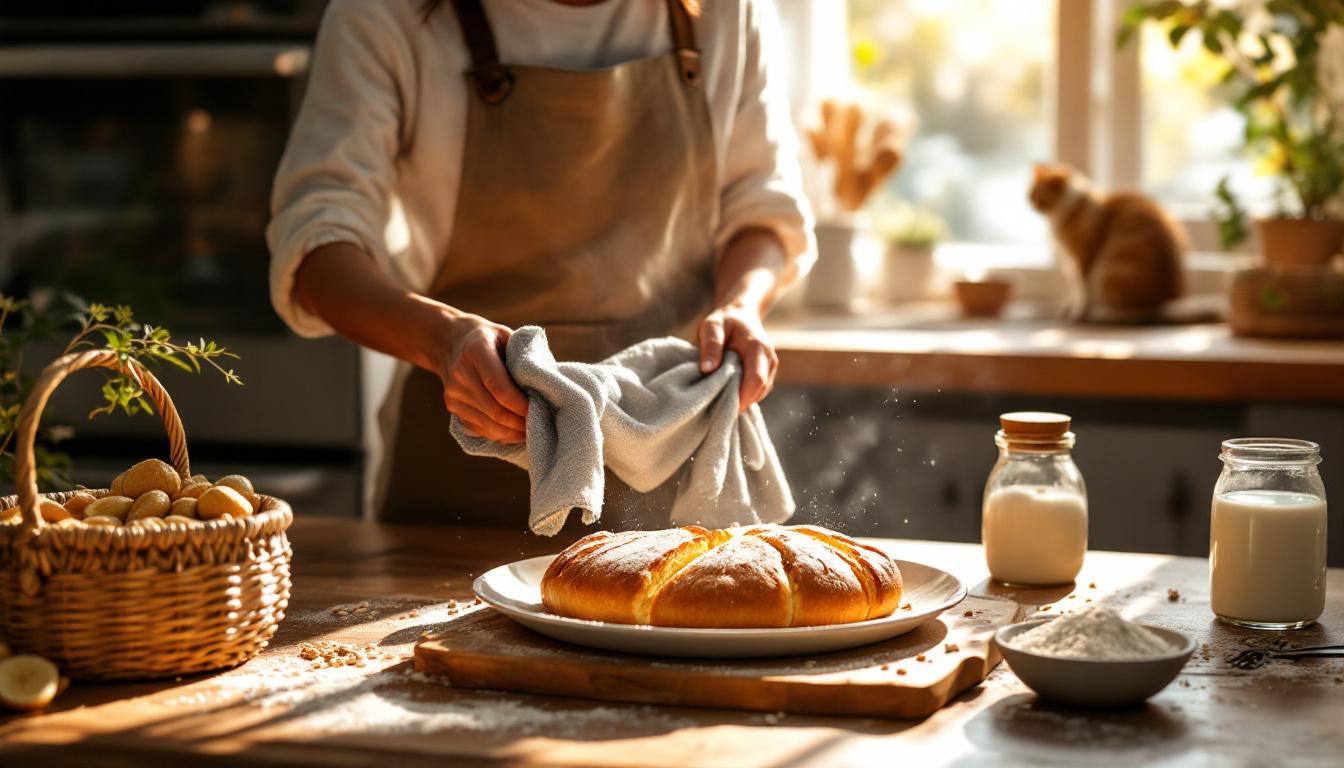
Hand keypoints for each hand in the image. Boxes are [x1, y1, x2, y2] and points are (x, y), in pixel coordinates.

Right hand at [439, 315, 528, 443]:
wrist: (450, 341)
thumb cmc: (489, 339)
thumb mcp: (507, 336)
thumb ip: (525, 357)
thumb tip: (547, 385)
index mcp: (476, 351)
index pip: (499, 387)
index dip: (521, 405)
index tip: (539, 412)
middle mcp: (460, 373)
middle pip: (495, 410)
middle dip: (520, 423)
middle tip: (540, 427)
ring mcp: (453, 393)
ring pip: (488, 424)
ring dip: (512, 433)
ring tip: (531, 432)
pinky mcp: (452, 406)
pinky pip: (479, 428)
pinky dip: (500, 435)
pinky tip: (515, 432)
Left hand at [698, 304, 777, 412]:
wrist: (741, 315)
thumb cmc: (724, 321)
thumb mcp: (711, 325)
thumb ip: (711, 345)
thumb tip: (707, 369)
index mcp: (757, 347)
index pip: (756, 378)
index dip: (743, 397)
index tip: (726, 408)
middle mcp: (769, 358)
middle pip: (761, 389)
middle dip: (742, 402)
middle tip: (720, 410)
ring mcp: (771, 366)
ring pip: (761, 392)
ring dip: (744, 399)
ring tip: (722, 401)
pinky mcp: (768, 373)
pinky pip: (759, 390)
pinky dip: (746, 395)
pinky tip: (730, 394)